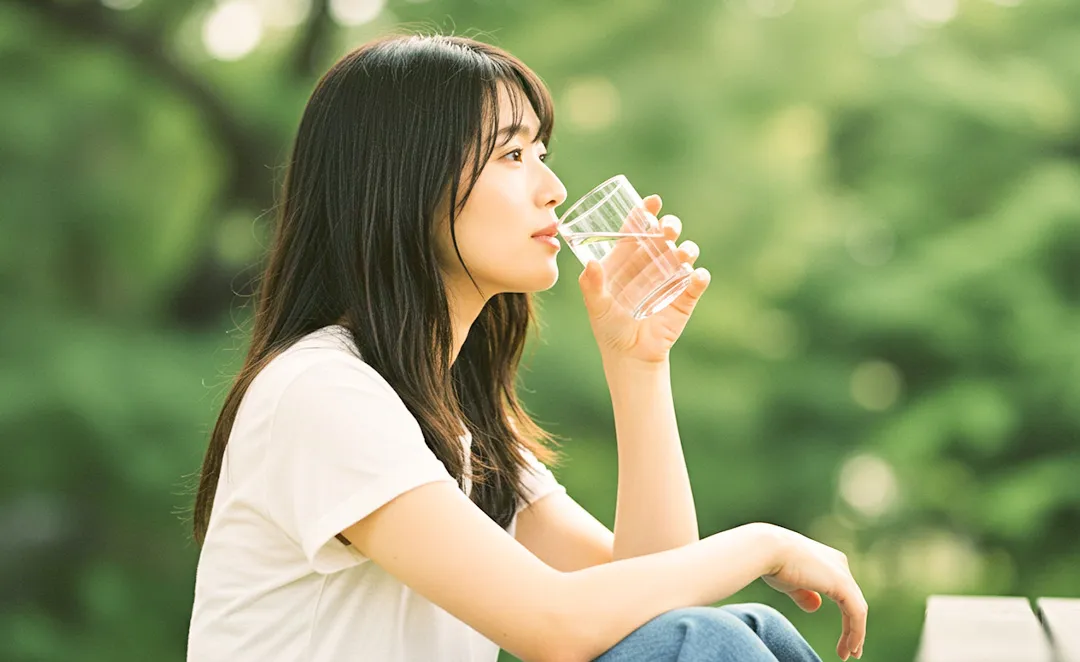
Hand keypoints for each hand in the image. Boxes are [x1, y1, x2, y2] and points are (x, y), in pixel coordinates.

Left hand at [577, 194, 710, 364]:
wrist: (629, 356)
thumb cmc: (608, 326)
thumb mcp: (596, 306)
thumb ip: (591, 286)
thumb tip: (590, 264)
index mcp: (627, 260)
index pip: (636, 231)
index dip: (644, 214)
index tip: (652, 201)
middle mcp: (650, 264)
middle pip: (663, 238)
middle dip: (669, 227)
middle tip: (668, 228)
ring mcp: (669, 280)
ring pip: (682, 256)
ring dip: (686, 251)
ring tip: (683, 253)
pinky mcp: (684, 299)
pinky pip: (694, 285)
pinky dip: (698, 279)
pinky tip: (697, 276)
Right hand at [763, 527, 867, 659]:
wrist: (768, 549)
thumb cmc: (773, 563)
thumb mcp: (791, 583)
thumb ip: (805, 594)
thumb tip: (816, 606)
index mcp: (828, 560)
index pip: (843, 593)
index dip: (845, 617)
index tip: (841, 638)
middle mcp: (839, 564)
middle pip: (853, 602)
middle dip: (853, 628)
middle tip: (850, 651)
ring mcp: (843, 573)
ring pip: (857, 609)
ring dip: (856, 634)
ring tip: (851, 654)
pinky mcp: (843, 584)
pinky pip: (856, 613)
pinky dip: (856, 632)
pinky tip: (851, 648)